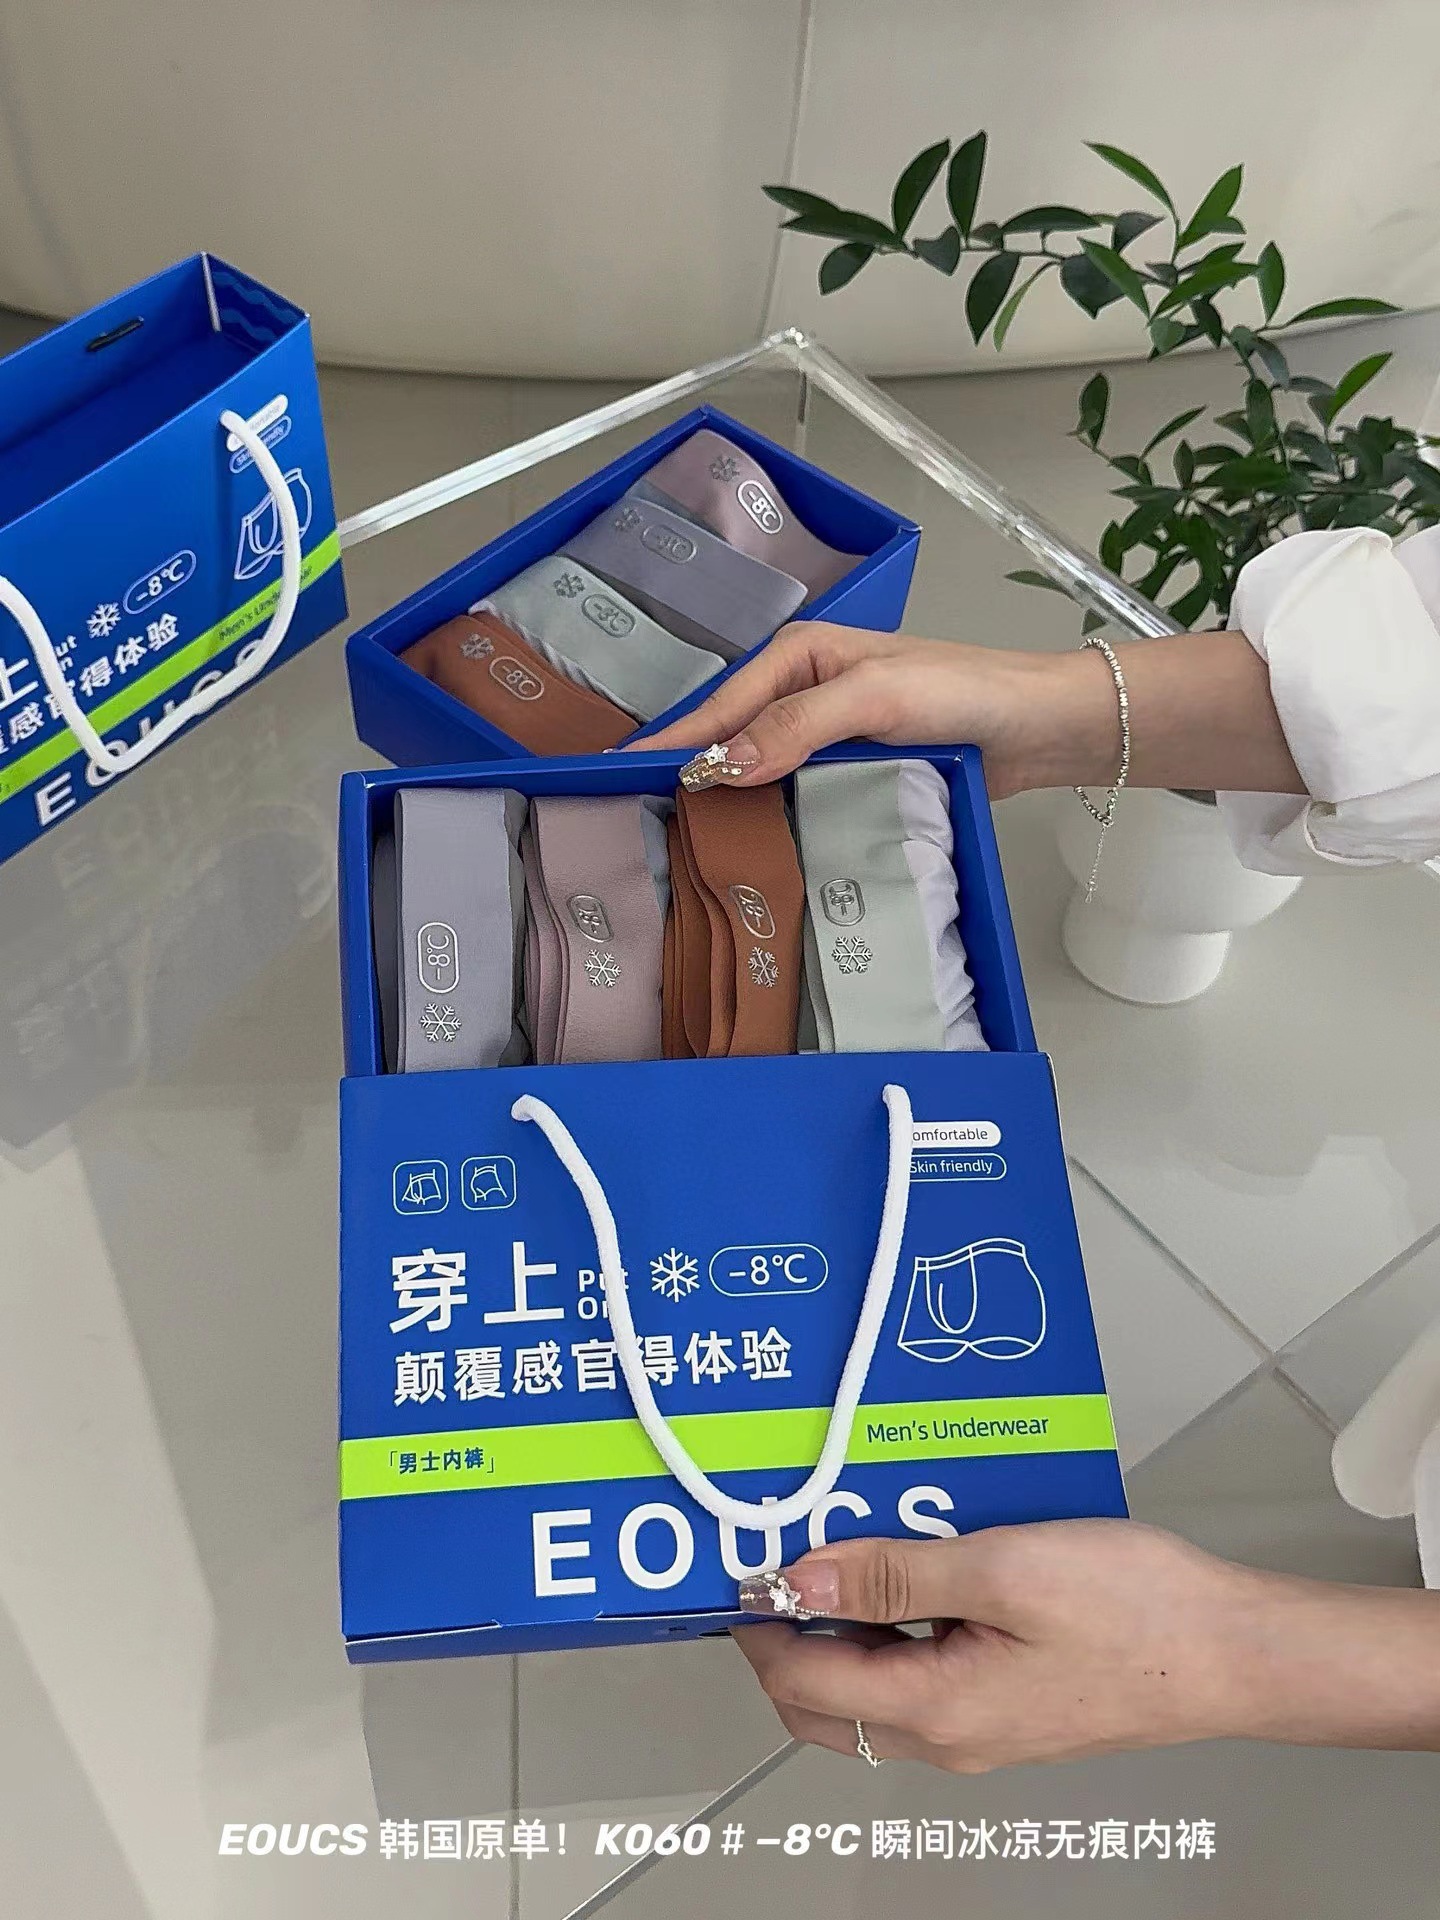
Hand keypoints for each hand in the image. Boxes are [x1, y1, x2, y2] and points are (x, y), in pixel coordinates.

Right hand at [633, 620, 1117, 797]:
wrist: (1037, 726)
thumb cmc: (964, 692)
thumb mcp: (875, 697)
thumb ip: (797, 726)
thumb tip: (722, 764)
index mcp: (801, 656)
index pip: (721, 704)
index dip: (674, 741)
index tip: (620, 773)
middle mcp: (806, 692)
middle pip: (731, 737)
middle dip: (689, 771)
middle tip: (635, 816)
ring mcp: (828, 736)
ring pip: (760, 770)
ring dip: (728, 801)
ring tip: (679, 841)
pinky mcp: (852, 772)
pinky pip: (796, 794)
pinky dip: (770, 816)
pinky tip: (749, 845)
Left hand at [732, 1519, 1439, 1770]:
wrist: (1232, 1653)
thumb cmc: (1136, 1612)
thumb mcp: (1001, 1568)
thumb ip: (893, 1574)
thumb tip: (802, 1579)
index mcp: (938, 1708)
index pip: (802, 1681)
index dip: (759, 1625)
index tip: (740, 1566)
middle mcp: (950, 1735)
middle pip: (825, 1703)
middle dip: (785, 1638)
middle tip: (778, 1558)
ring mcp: (982, 1728)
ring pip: (873, 1691)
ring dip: (841, 1631)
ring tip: (841, 1549)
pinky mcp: (1011, 1705)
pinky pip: (923, 1676)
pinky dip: (893, 1631)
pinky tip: (913, 1567)